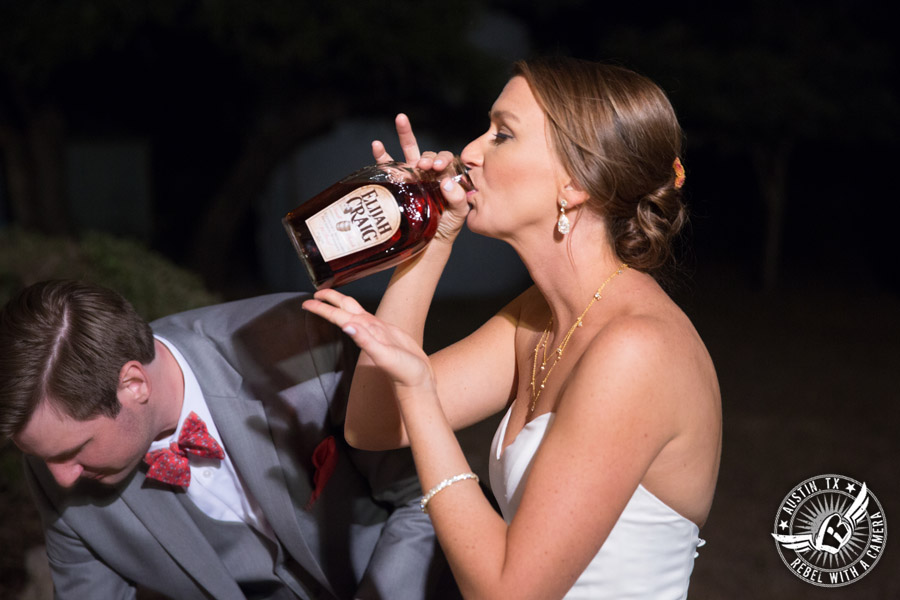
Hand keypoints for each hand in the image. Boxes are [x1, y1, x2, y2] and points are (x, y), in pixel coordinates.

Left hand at [302, 289, 435, 392]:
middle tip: (315, 293)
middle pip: (344, 309)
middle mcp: (367, 330)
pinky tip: (355, 311)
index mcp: (364, 333)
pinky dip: (358, 310)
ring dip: (341, 303)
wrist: (418, 381)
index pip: (338, 316)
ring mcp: (376, 331)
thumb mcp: (385, 356)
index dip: (322, 309)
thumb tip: (347, 326)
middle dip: (329, 300)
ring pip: (355, 311)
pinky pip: (368, 317)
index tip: (306, 303)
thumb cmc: (403, 372)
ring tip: (330, 295)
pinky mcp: (386, 332)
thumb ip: (366, 341)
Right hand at [372, 113, 469, 242]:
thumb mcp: (458, 215)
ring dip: (405, 134)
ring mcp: (413, 177)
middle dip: (428, 156)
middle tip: (425, 165)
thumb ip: (458, 199)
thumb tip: (445, 182)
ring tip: (401, 119)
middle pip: (428, 154)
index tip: (438, 167)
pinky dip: (382, 154)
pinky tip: (377, 145)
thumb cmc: (446, 229)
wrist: (428, 245)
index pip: (446, 161)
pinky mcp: (397, 184)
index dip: (443, 160)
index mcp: (446, 178)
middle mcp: (429, 174)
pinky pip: (388, 166)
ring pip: (409, 152)